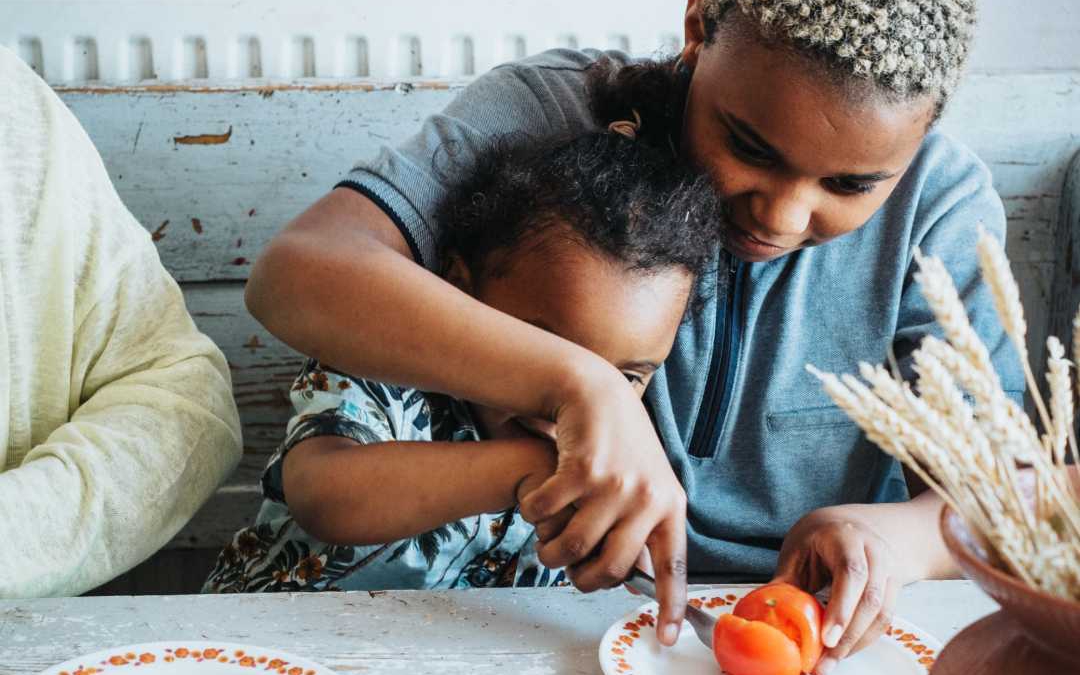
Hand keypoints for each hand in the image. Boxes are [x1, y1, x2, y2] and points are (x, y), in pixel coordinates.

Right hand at [519, 365, 687, 646]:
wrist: (596, 392)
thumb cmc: (619, 443)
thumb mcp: (646, 480)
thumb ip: (642, 523)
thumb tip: (631, 578)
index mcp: (668, 505)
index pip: (671, 566)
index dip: (668, 605)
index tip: (665, 636)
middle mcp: (646, 497)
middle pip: (610, 568)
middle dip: (582, 578)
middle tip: (569, 570)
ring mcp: (614, 483)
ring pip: (572, 546)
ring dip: (549, 551)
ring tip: (547, 543)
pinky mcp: (581, 470)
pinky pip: (544, 515)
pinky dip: (533, 514)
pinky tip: (537, 502)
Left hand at [773, 506, 916, 674]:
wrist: (853, 524)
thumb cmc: (820, 536)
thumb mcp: (798, 549)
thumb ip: (786, 580)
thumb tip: (765, 612)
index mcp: (846, 537)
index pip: (851, 574)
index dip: (841, 608)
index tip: (826, 639)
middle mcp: (874, 552)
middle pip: (870, 598)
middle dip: (848, 634)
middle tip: (825, 661)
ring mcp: (888, 570)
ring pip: (882, 613)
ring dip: (858, 642)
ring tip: (832, 662)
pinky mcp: (893, 588)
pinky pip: (885, 619)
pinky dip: (865, 638)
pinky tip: (845, 650)